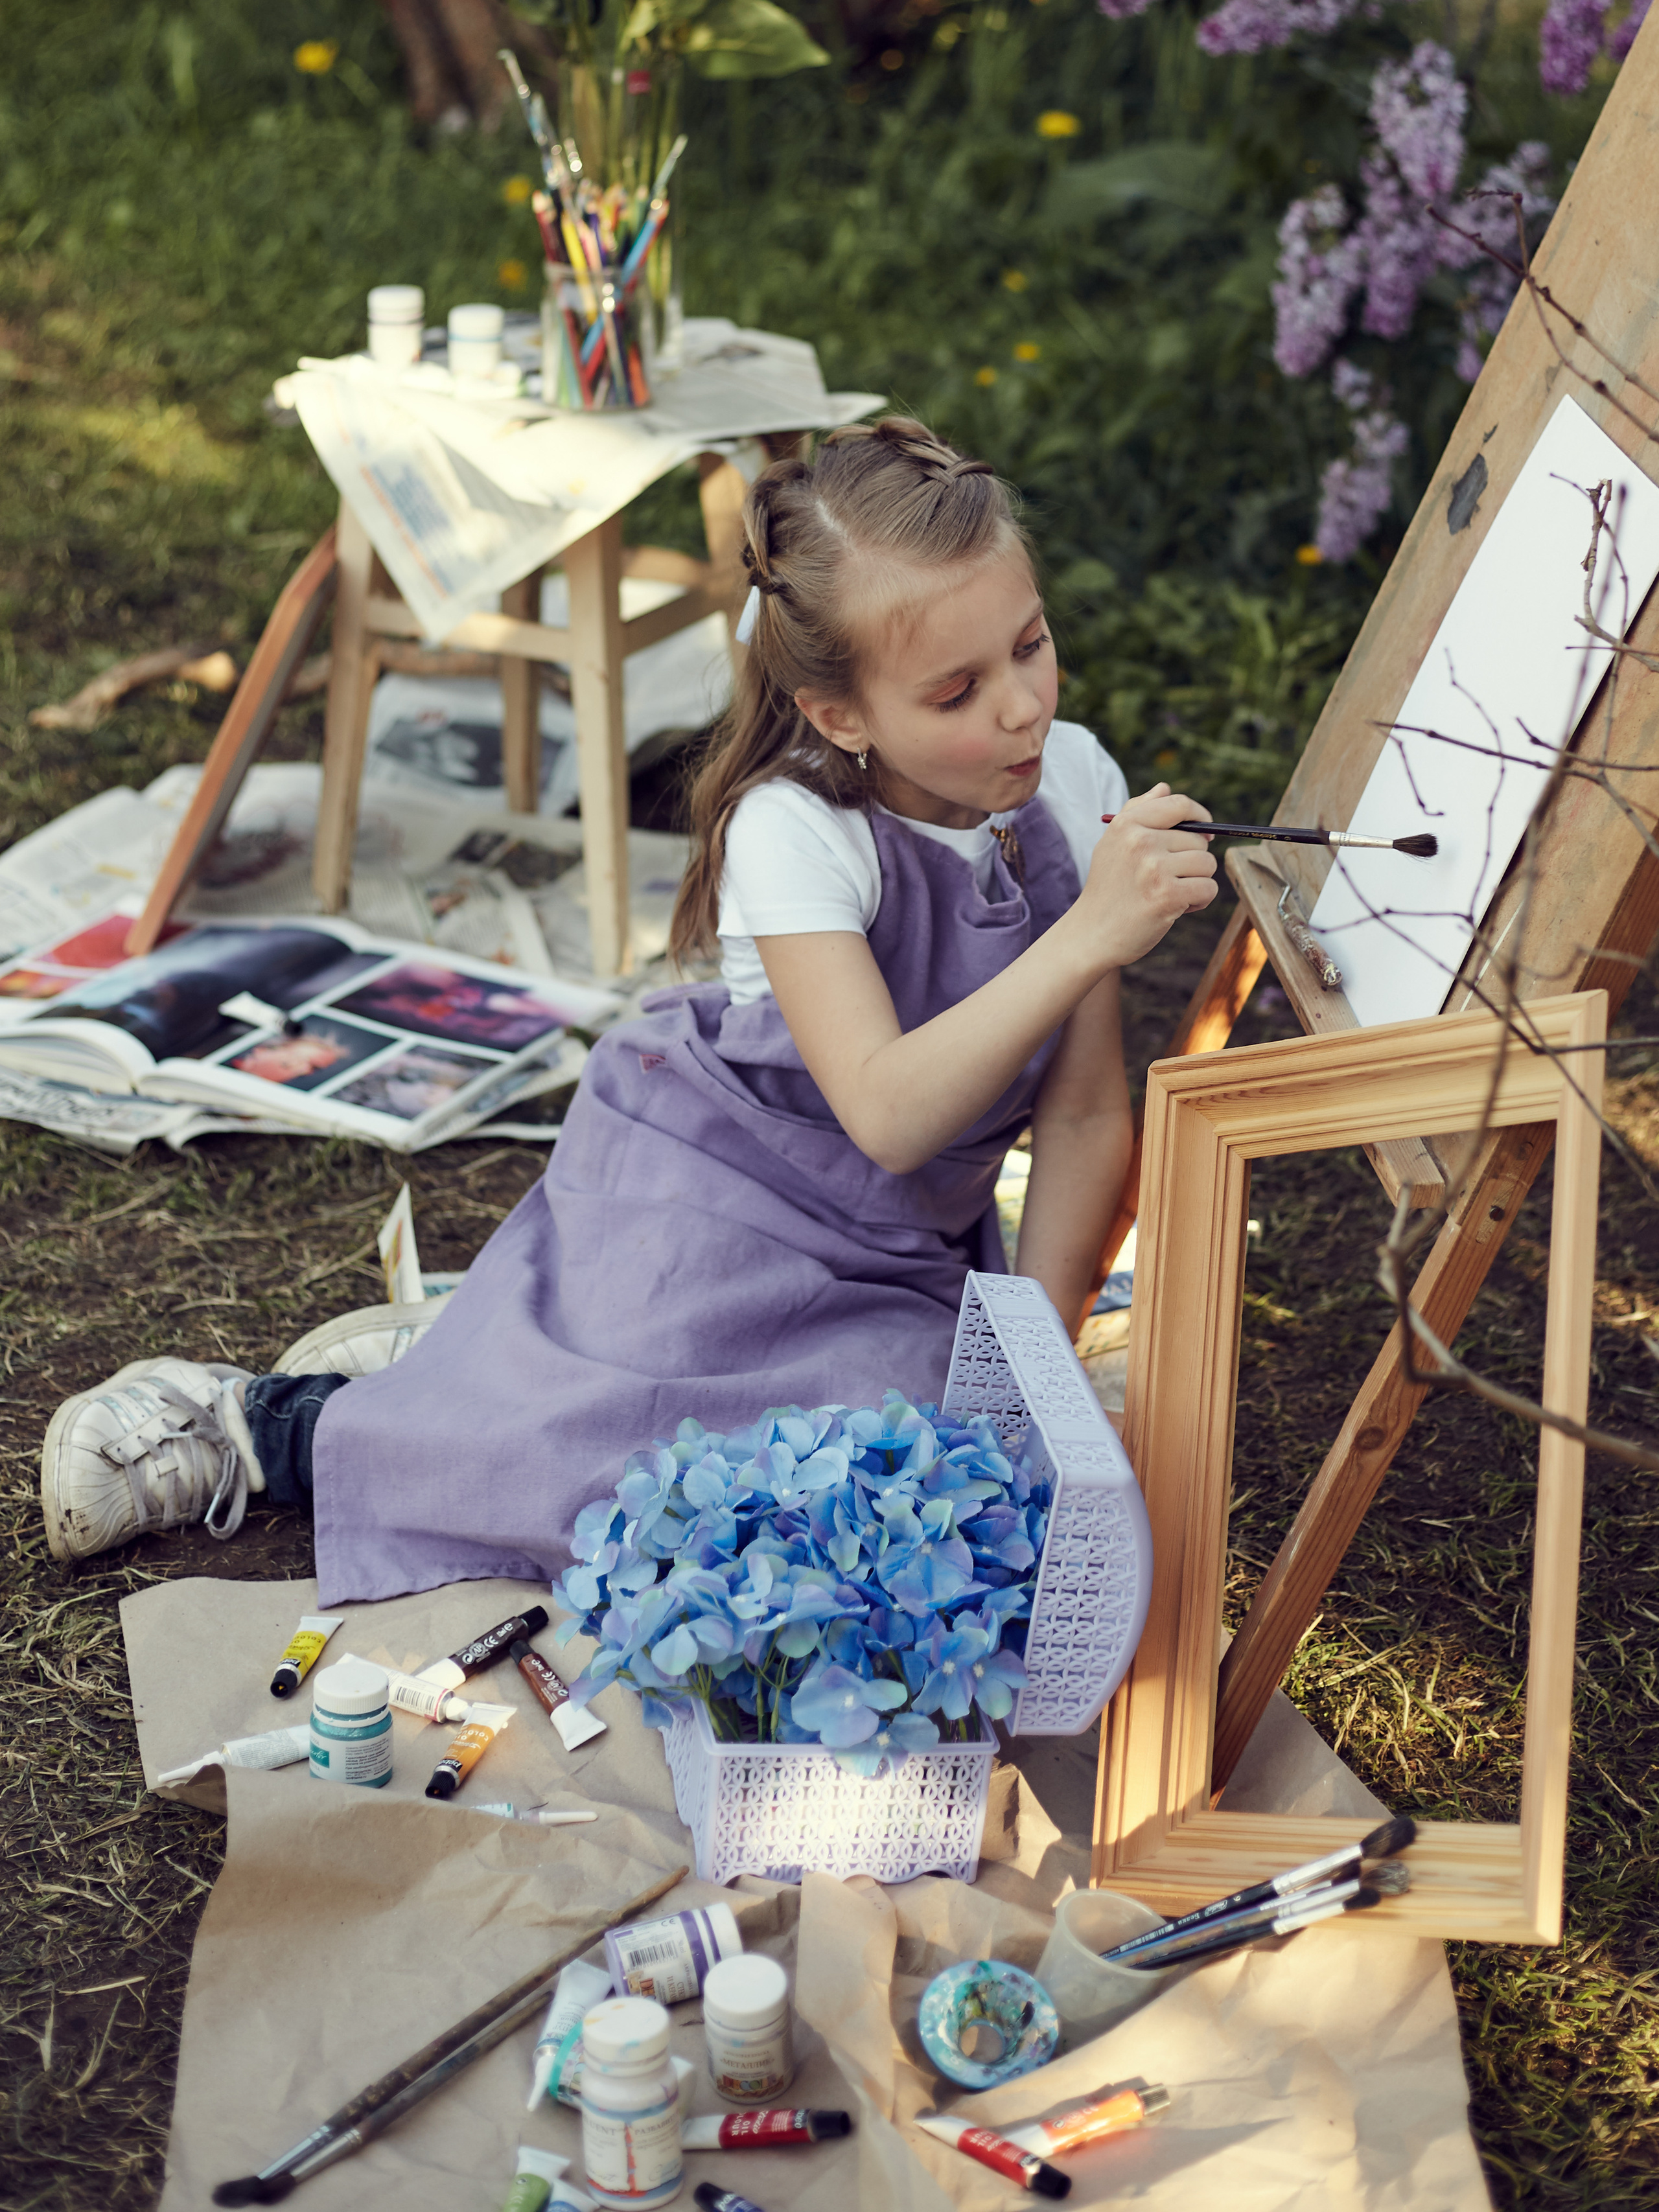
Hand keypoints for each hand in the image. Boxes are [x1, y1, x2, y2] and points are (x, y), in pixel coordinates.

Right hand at [1077, 784, 1217, 967]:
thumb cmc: (1107, 889)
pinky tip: (1175, 908)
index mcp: (1127, 825)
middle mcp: (1140, 842)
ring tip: (1171, 893)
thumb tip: (1164, 788)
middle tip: (1169, 879)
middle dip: (1193, 860)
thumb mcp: (1113, 844)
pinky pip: (1208, 889)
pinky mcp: (1167, 896)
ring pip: (1206, 864)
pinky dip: (1199, 901)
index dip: (1199, 815)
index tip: (1205, 830)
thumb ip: (1138, 812)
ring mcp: (1154, 869)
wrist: (1090, 934)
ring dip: (1197, 882)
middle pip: (1198, 839)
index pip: (1178, 805)